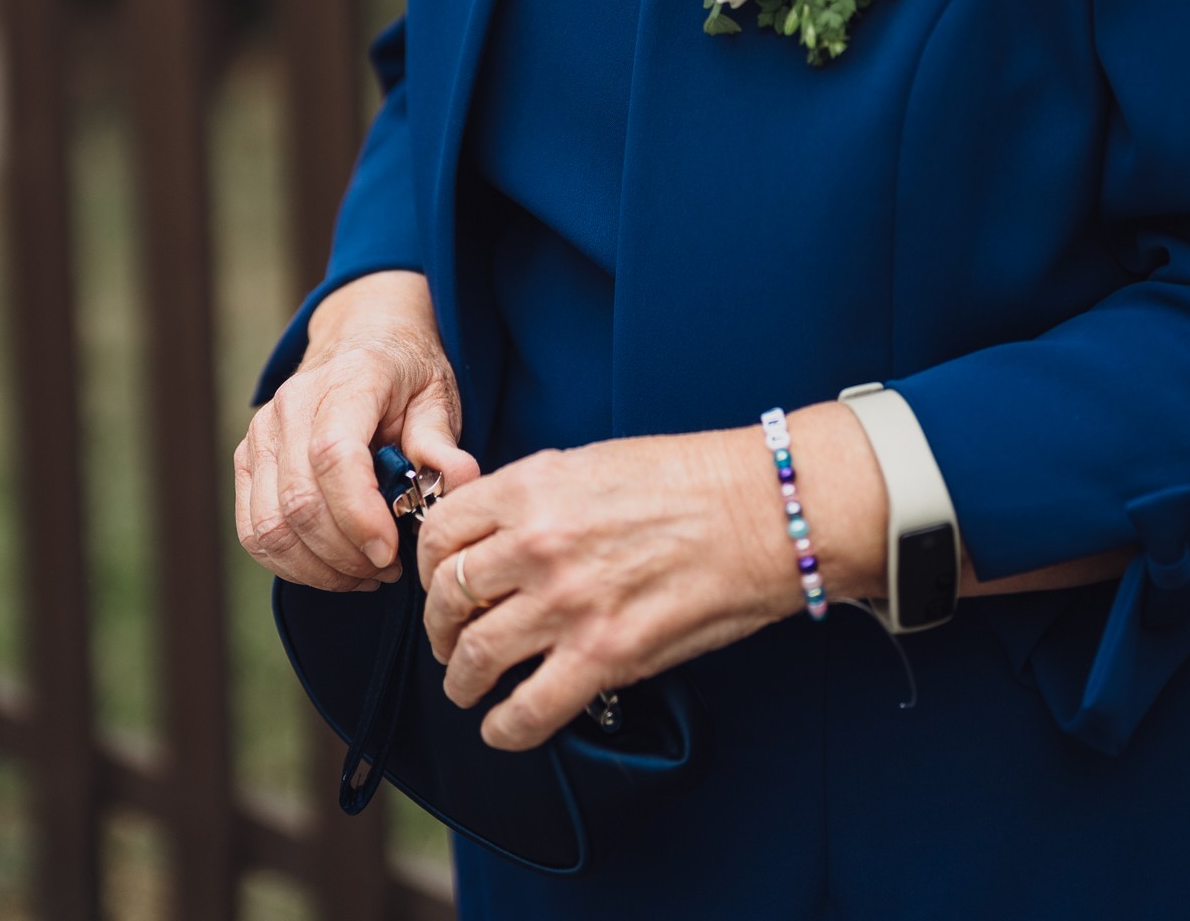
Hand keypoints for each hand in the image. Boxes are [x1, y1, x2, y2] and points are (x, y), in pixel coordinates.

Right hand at [234, 271, 479, 591]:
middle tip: (389, 569)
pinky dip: (291, 564)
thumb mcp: (438, 395)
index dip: (359, 516)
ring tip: (365, 573)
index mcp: (348, 379)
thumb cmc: (405, 374)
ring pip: (270, 526)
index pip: (334, 456)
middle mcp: (293, 403)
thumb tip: (461, 483)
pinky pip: (254, 531)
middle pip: (300, 501)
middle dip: (346, 555)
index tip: (391, 553)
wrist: (360, 337)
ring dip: (319, 568)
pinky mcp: (247, 458)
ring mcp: (262, 431)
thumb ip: (442, 442)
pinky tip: (334, 567)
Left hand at [417, 404, 886, 751]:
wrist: (762, 510)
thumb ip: (535, 495)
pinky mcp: (605, 656)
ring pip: (475, 657)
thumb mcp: (592, 461)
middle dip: (440, 627)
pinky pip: (528, 710)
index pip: (438, 531)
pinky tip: (502, 728)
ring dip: (461, 681)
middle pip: (447, 598)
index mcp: (531, 487)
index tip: (437, 582)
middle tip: (450, 640)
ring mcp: (568, 602)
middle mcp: (537, 543)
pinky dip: (504, 728)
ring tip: (467, 688)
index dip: (427, 566)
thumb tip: (495, 532)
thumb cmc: (689, 479)